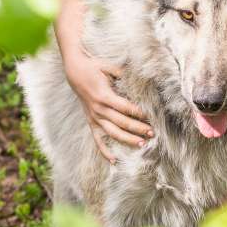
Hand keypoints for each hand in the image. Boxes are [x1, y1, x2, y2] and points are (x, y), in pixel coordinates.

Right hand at [53, 0, 152, 162]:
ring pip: (111, 133)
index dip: (139, 114)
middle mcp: (98, 109)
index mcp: (104, 96)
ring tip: (142, 145)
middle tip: (152, 133)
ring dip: (127, 140)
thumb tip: (142, 73)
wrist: (73, 70)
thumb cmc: (94, 66)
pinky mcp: (90, 121)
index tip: (152, 117)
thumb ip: (124, 73)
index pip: (125, 108)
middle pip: (121, 123)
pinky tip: (114, 160)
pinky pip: (97, 139)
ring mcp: (94, 117)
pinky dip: (104, 150)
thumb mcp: (109, 67)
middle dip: (138, 128)